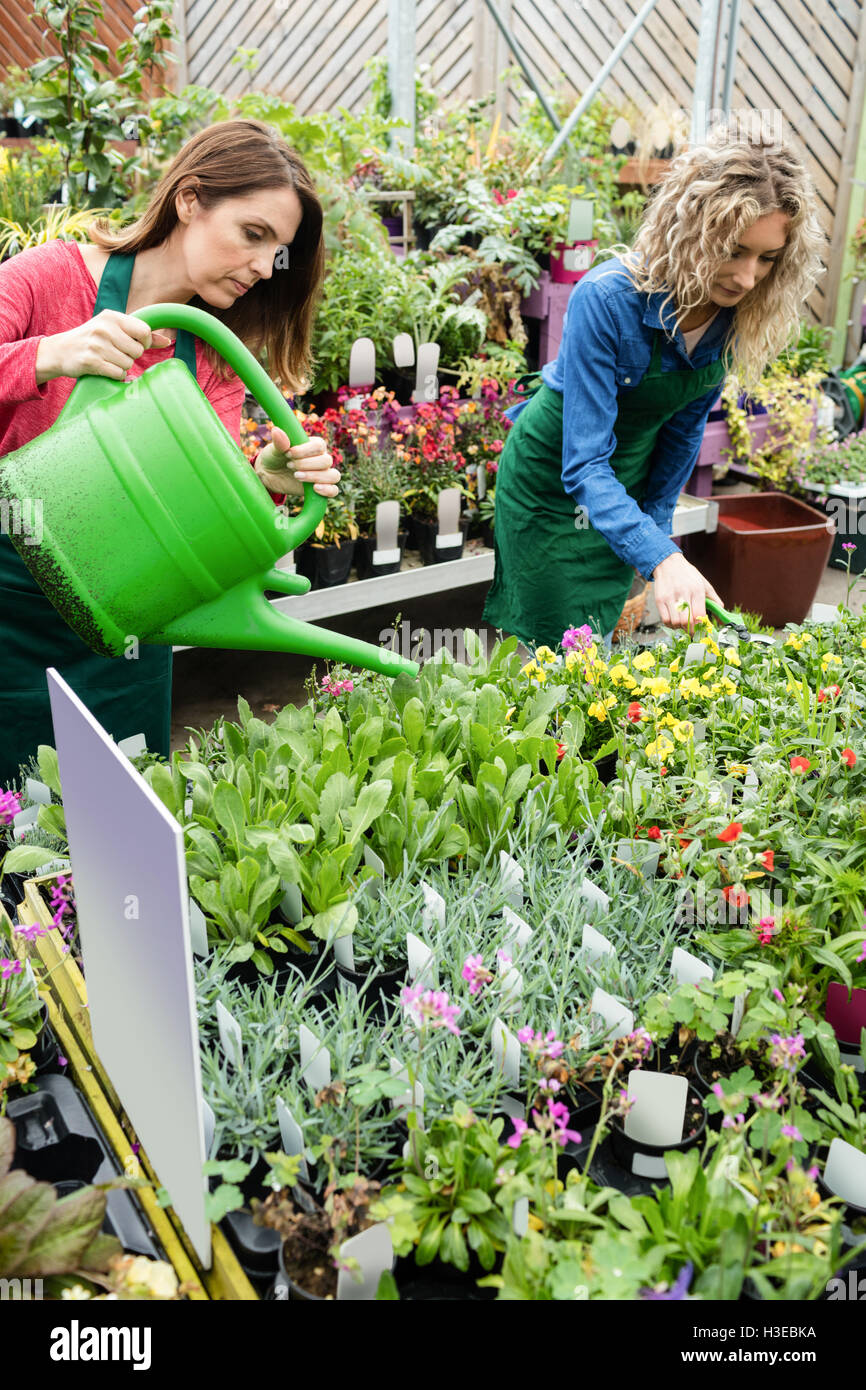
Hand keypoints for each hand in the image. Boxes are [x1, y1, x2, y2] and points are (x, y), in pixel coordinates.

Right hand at [35, 310, 172, 383]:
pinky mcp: (91, 361)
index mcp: (112, 317)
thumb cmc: (92, 339)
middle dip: (131, 356)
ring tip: (108, 360)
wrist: (60, 351)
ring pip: (128, 364)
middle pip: (138, 350)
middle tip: (117, 353)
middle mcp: (104, 328)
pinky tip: (104, 368)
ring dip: (122, 367)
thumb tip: (167, 341)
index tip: (137, 345)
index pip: (144, 331)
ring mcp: (97, 345)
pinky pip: (118, 373)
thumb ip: (140, 334)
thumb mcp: (113, 329)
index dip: (145, 343)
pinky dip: (115, 375)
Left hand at [253, 428, 340, 497]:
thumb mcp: (274, 449)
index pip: (319, 446)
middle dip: (307, 464)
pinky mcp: (320, 489)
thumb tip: (276, 431)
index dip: (305, 450)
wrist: (269, 475)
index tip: (288, 453)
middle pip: (326, 461)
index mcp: (313, 446)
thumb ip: (279, 442)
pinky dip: (328, 490)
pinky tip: (315, 488)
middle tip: (289, 465)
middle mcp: (321, 459)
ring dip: (315, 476)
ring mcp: (322, 475)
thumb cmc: (274, 458)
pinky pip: (334, 491)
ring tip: (296, 476)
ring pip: (333, 475)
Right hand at [652, 551, 721, 631]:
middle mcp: (683, 593)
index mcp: (697, 590)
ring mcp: (670, 597)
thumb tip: (721, 608)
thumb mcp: (703, 582)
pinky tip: (673, 621)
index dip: (701, 626)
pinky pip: (665, 619)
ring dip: (680, 627)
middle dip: (691, 630)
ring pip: (675, 622)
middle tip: (692, 632)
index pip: (699, 614)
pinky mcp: (659, 600)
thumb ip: (713, 596)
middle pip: (687, 621)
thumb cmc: (687, 573)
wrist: (668, 563)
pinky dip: (670, 624)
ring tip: (682, 625)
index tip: (701, 630)